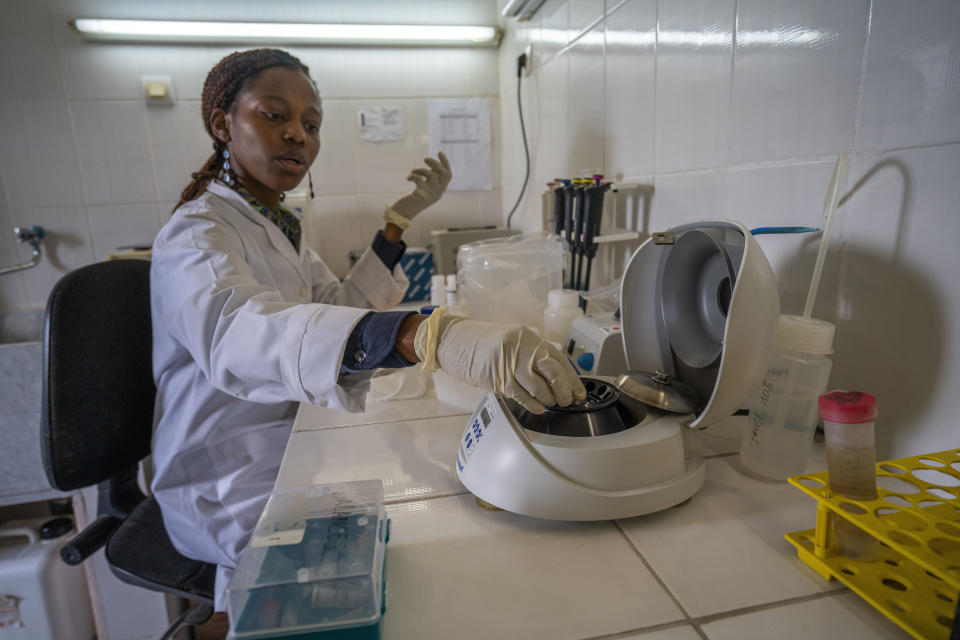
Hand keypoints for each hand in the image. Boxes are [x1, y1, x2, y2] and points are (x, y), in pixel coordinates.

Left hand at [389, 152, 451, 220]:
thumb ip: (431, 178)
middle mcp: (438, 193)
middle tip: (425, 159)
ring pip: (432, 176)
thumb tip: (433, 164)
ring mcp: (430, 194)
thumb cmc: (414, 199)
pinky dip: (413, 175)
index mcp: (440, 190)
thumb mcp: (425, 188)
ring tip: (413, 170)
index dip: (445, 163)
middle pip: (443, 174)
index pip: (448, 175)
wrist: (404, 213)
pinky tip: (408, 177)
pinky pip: (419, 180)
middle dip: (435, 163)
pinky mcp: (419, 195)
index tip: (439, 152)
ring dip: (422, 169)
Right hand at [414, 309, 585, 413]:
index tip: (580, 392)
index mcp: (528, 337)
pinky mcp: (497, 377)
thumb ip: (530, 356)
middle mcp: (521, 347)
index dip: (572, 378)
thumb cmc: (479, 343)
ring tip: (552, 404)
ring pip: (538, 385)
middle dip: (564, 390)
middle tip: (568, 401)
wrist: (451, 340)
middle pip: (553, 371)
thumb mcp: (510, 343)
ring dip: (549, 399)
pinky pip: (521, 395)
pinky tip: (538, 409)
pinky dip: (533, 404)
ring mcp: (509, 362)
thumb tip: (554, 378)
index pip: (559, 358)